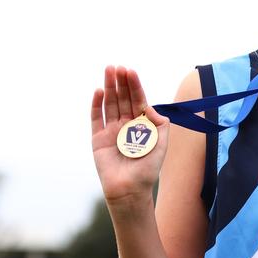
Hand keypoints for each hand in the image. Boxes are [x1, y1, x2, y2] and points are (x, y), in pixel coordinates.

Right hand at [90, 66, 168, 203]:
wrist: (130, 190)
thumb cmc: (147, 170)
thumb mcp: (161, 145)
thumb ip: (160, 125)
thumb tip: (151, 107)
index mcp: (141, 125)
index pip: (138, 101)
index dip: (135, 86)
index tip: (131, 71)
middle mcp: (126, 125)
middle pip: (123, 99)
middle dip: (121, 82)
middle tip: (118, 67)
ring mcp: (111, 131)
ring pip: (110, 104)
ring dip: (109, 87)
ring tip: (108, 71)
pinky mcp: (98, 139)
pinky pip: (96, 118)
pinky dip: (96, 104)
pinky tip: (99, 91)